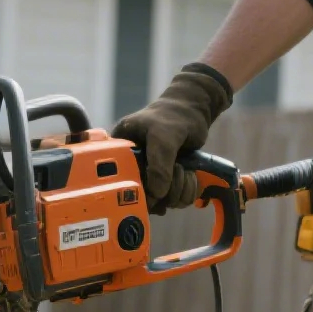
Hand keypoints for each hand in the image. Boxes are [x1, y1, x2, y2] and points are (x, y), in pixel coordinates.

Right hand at [113, 64, 233, 211]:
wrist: (194, 109)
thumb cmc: (172, 116)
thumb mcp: (163, 137)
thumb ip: (159, 165)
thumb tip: (157, 194)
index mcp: (118, 155)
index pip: (118, 185)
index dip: (134, 193)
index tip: (153, 190)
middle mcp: (131, 169)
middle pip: (141, 199)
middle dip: (164, 193)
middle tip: (177, 172)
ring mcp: (150, 176)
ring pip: (162, 202)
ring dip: (179, 191)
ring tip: (185, 170)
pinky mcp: (168, 181)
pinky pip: (176, 199)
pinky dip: (188, 191)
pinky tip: (191, 176)